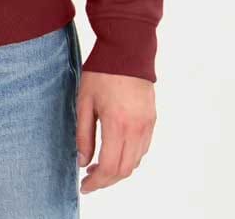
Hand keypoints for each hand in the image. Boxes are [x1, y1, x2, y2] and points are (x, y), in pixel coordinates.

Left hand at [76, 70, 155, 193]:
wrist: (127, 49)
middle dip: (106, 180)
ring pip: (135, 162)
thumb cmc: (102, 71)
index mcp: (117, 124)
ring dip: (118, 170)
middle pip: (124, 170)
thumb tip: (82, 160)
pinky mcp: (152, 119)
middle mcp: (136, 128)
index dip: (96, 182)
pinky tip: (116, 151)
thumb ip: (83, 134)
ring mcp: (147, 124)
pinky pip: (143, 148)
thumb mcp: (84, 101)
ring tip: (100, 166)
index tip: (84, 186)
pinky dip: (130, 157)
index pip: (109, 167)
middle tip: (90, 179)